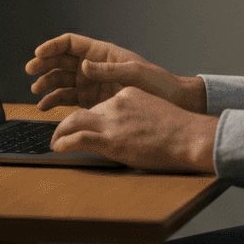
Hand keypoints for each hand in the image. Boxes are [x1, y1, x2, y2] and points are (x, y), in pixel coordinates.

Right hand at [26, 33, 206, 112]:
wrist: (172, 104)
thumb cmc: (158, 84)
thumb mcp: (135, 73)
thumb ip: (108, 70)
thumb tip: (84, 66)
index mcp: (103, 53)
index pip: (71, 43)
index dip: (53, 46)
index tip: (39, 54)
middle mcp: (94, 66)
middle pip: (61, 61)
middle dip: (44, 65)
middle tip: (30, 71)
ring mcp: (91, 83)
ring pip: (61, 80)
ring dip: (47, 84)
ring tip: (36, 92)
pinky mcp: (92, 100)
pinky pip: (68, 98)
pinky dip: (55, 101)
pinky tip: (46, 106)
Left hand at [50, 86, 217, 172]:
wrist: (189, 137)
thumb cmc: (180, 131)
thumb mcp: (156, 112)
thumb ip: (139, 115)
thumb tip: (134, 130)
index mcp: (128, 95)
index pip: (100, 104)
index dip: (88, 117)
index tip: (82, 126)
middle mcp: (116, 104)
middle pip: (84, 111)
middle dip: (69, 124)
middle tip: (60, 134)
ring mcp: (112, 121)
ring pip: (73, 121)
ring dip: (59, 132)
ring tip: (53, 142)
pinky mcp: (110, 139)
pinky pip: (77, 139)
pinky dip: (63, 143)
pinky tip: (57, 148)